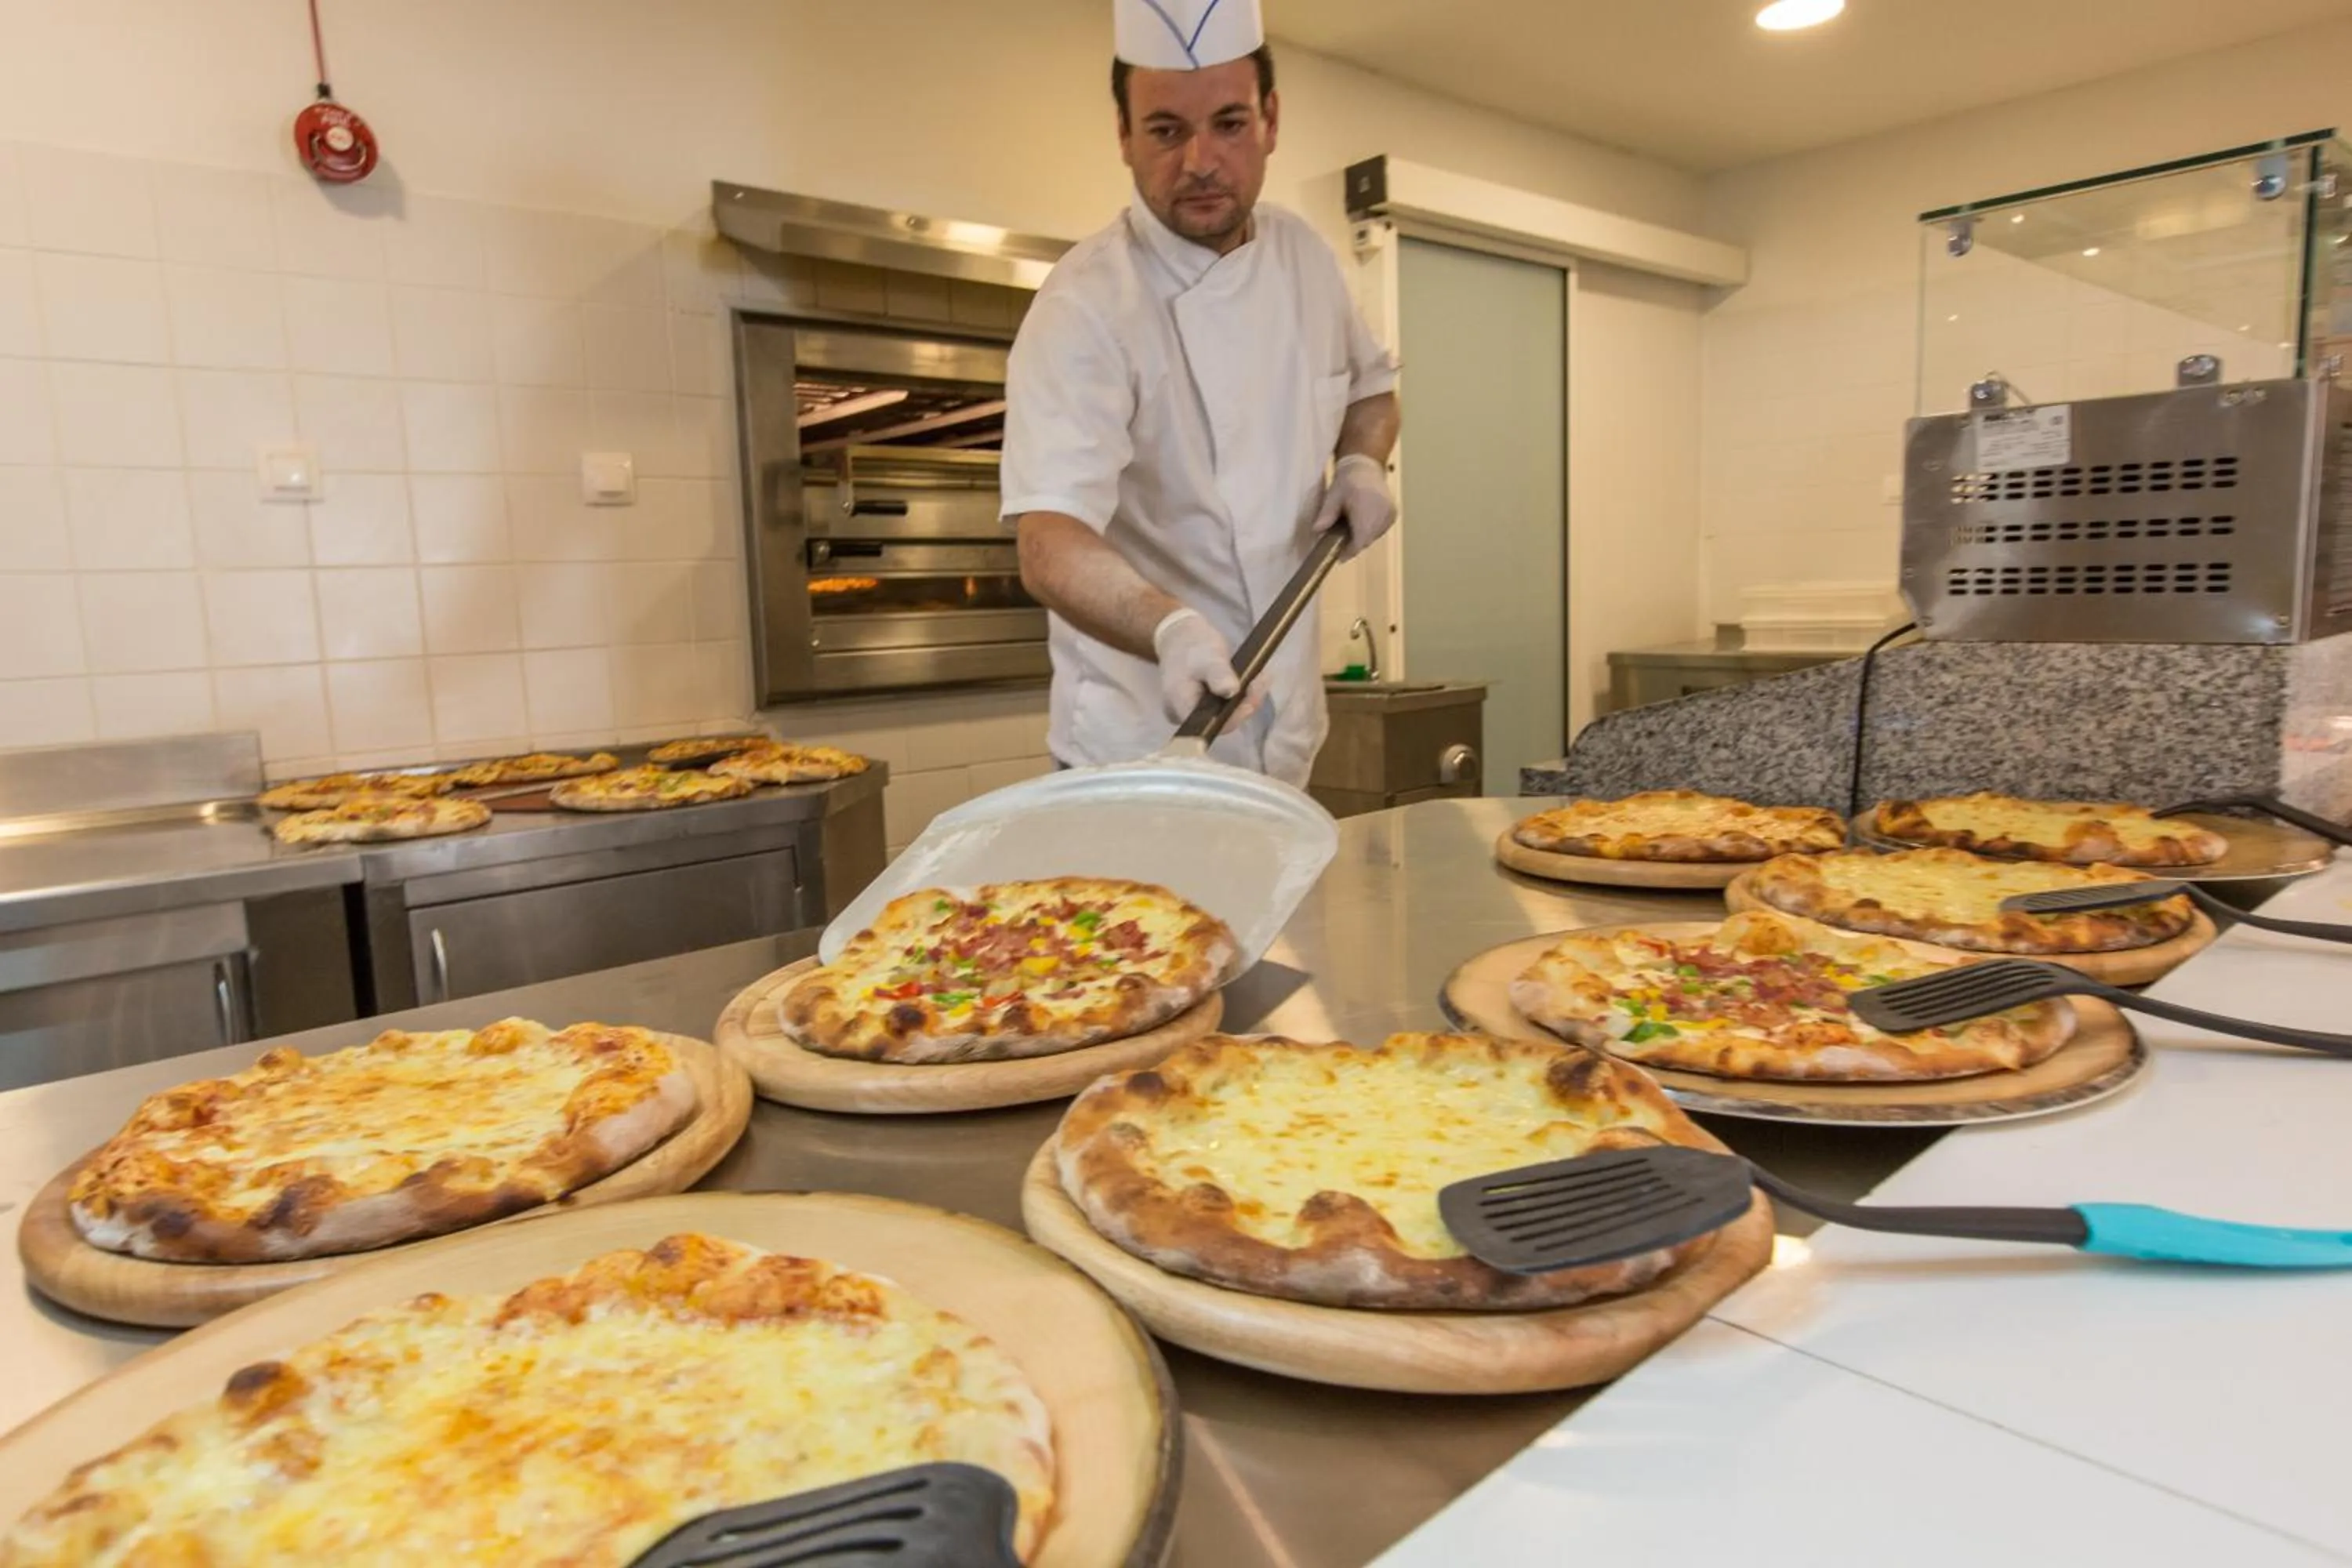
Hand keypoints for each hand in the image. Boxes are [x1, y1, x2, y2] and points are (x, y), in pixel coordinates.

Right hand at [1152, 608, 1267, 726]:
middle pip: (1221, 721)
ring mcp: (1196, 713)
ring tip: (1262, 677)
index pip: (1209, 725)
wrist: (1182, 638)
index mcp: (1179, 708)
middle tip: (1261, 681)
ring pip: (1228, 714)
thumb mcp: (1207, 656)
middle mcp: (1186, 717)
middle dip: (1245, 703)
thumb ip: (1218, 674)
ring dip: (1248, 698)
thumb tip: (1230, 691)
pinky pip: (1228, 706)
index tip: (1251, 701)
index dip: (1234, 717)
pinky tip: (1256, 679)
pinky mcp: (1207, 707)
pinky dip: (1243, 694)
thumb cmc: (1192, 646)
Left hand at [1312, 453, 1394, 560]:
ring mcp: (1390, 513)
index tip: (1340, 557)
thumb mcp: (1333, 496)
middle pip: (1367, 540)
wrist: (1365, 467)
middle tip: (1341, 544)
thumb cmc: (1347, 480)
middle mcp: (1381, 512)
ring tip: (1351, 529)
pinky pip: (1381, 530)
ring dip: (1363, 537)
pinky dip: (1371, 530)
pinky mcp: (1393, 513)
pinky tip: (1362, 522)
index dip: (1350, 551)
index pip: (1360, 539)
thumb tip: (1316, 530)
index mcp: (1366, 508)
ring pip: (1374, 536)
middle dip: (1354, 544)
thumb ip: (1326, 514)